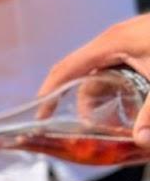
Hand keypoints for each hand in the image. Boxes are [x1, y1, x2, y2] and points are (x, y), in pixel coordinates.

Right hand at [39, 14, 149, 146]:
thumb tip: (140, 141)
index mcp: (111, 43)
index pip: (65, 68)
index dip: (48, 91)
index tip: (41, 113)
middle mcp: (114, 40)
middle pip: (85, 74)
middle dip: (86, 103)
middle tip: (96, 129)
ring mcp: (129, 39)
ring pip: (104, 71)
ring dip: (107, 96)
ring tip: (122, 119)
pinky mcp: (143, 43)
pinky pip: (120, 66)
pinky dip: (123, 86)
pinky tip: (139, 102)